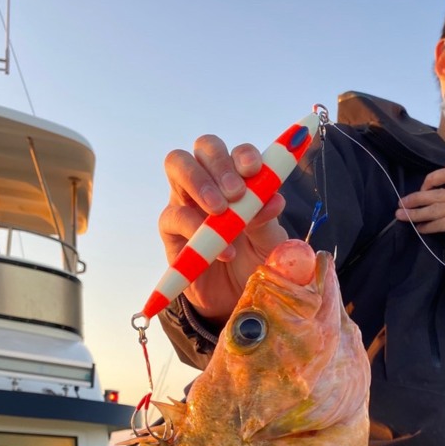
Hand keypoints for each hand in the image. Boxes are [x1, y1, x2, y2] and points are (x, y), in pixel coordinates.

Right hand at [159, 136, 288, 323]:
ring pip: (178, 165)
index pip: (237, 153)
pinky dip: (197, 229)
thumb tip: (274, 199)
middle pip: (204, 148)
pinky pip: (173, 216)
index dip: (244, 155)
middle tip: (236, 192)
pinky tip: (223, 250)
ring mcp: (187, 200)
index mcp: (240, 180)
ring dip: (200, 182)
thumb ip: (268, 220)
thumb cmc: (254, 262)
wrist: (236, 298)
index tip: (255, 170)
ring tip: (220, 211)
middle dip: (220, 163)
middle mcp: (211, 182)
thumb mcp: (269, 243)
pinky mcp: (171, 229)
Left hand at [393, 162, 444, 243]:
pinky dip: (426, 226)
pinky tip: (419, 228)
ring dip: (415, 213)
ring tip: (402, 215)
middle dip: (416, 198)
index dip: (430, 180)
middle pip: (437, 194)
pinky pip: (437, 223)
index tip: (422, 189)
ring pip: (434, 209)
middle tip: (401, 203)